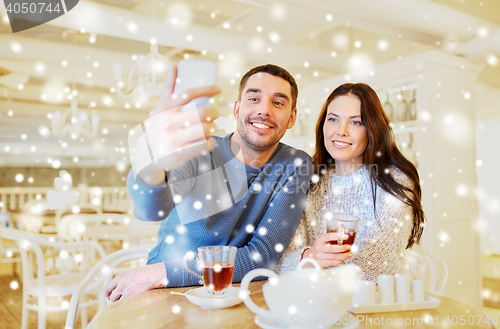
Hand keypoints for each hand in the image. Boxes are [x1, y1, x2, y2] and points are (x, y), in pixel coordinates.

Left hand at [104, 263, 166, 301]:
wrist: (156, 274)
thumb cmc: (147, 273)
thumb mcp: (132, 273)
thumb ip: (124, 279)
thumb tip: (119, 286)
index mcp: (121, 276)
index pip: (107, 287)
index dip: (108, 293)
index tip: (109, 295)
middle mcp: (121, 283)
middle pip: (111, 296)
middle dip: (115, 298)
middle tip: (119, 299)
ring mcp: (126, 291)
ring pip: (118, 301)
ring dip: (122, 301)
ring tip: (129, 298)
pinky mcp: (132, 296)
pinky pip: (125, 303)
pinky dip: (128, 303)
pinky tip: (134, 299)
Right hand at [133, 66, 220, 184]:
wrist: (147, 154)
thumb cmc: (158, 125)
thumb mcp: (160, 107)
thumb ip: (169, 88)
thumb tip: (174, 66)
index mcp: (166, 108)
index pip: (189, 93)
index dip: (207, 89)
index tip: (218, 90)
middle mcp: (168, 122)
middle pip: (201, 113)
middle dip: (214, 112)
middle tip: (216, 113)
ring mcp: (174, 138)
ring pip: (204, 129)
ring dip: (213, 127)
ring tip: (212, 126)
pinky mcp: (179, 153)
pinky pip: (203, 145)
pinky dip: (210, 142)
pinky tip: (210, 140)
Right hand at [302, 232, 351, 267]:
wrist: (311, 255)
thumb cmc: (321, 246)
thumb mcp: (325, 239)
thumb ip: (334, 233)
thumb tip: (345, 228)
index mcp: (320, 239)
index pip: (328, 236)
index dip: (337, 236)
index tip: (346, 236)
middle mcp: (319, 247)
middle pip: (331, 248)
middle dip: (342, 248)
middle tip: (348, 247)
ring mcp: (319, 256)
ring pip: (333, 256)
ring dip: (343, 255)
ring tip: (349, 254)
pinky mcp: (320, 263)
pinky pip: (331, 263)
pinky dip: (338, 261)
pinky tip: (341, 259)